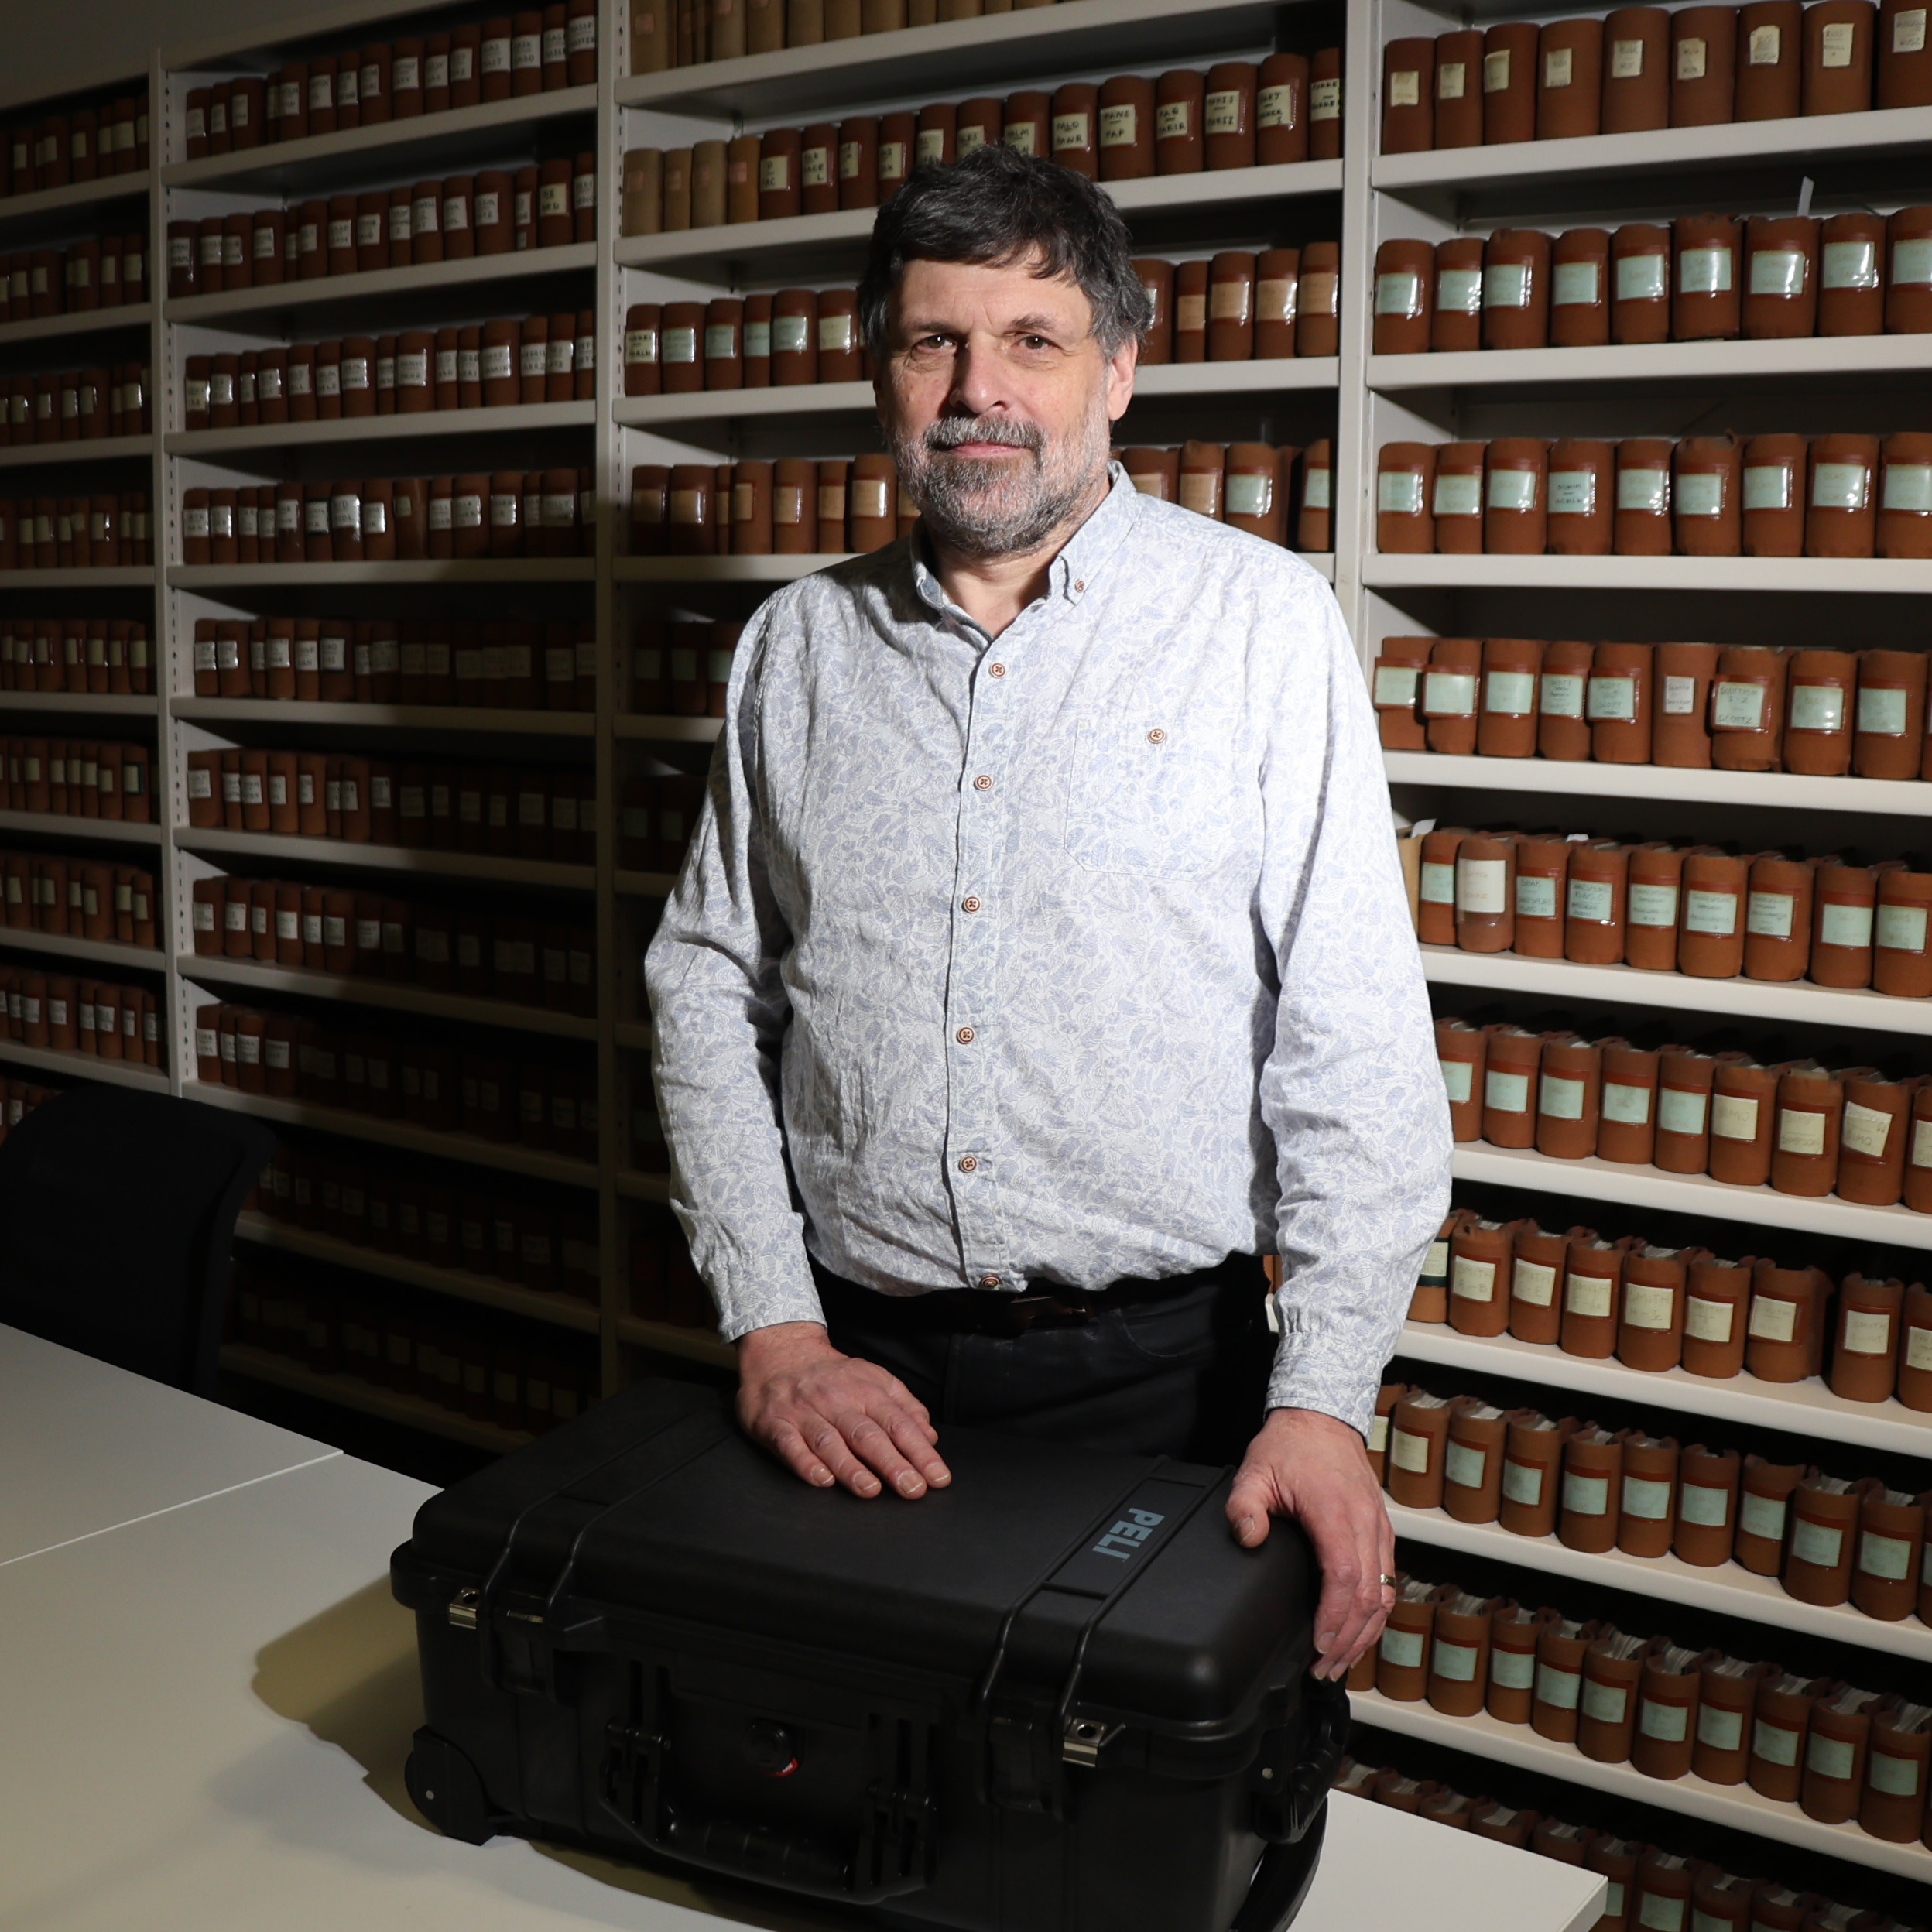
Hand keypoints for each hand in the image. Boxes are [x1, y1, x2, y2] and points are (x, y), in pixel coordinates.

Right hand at [736, 1321, 951, 1500]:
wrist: (780, 1352)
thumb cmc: (833, 1375)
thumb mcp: (874, 1379)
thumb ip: (904, 1406)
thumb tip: (930, 1437)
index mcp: (866, 1390)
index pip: (898, 1424)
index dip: (920, 1452)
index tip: (937, 1477)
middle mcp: (837, 1401)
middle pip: (868, 1435)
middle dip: (892, 1463)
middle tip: (912, 1489)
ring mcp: (805, 1413)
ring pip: (830, 1441)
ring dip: (851, 1467)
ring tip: (871, 1490)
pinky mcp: (775, 1424)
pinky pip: (790, 1445)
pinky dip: (805, 1463)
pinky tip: (822, 1480)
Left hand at [1226, 1406, 1394, 1682]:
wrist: (1322, 1420)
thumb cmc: (1290, 1446)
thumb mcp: (1254, 1470)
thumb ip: (1244, 1506)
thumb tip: (1248, 1538)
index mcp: (1335, 1511)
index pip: (1344, 1575)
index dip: (1334, 1616)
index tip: (1319, 1644)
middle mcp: (1365, 1523)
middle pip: (1369, 1595)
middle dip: (1348, 1639)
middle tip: (1323, 1667)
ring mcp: (1379, 1529)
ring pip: (1385, 1594)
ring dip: (1365, 1633)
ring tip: (1340, 1662)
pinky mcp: (1383, 1534)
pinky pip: (1388, 1582)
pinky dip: (1377, 1614)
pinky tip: (1360, 1634)